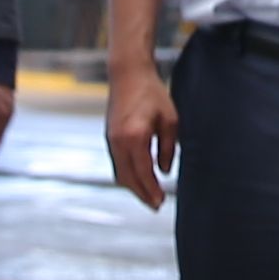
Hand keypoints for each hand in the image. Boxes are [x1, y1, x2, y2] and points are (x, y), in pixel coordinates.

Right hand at [106, 56, 178, 209]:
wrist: (127, 74)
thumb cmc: (152, 93)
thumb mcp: (170, 120)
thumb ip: (168, 148)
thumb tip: (165, 171)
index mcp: (135, 138)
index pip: (144, 173)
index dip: (152, 190)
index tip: (161, 202)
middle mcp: (119, 142)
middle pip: (128, 179)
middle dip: (142, 194)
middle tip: (155, 205)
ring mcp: (111, 140)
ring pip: (120, 173)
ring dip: (133, 187)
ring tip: (148, 196)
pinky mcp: (109, 137)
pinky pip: (117, 164)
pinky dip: (127, 175)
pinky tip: (138, 178)